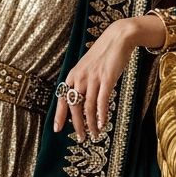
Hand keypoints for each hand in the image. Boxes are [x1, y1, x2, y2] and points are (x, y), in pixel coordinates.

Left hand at [52, 19, 137, 141]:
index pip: (62, 99)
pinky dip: (102, 114)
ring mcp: (93, 78)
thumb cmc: (103, 54)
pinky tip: (103, 124)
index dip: (59, 115)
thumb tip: (83, 103)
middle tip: (81, 138)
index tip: (58, 129)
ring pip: (88, 107)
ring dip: (91, 124)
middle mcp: (79, 77)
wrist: (117, 38)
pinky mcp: (106, 78)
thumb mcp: (87, 68)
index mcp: (72, 75)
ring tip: (94, 135)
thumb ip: (83, 83)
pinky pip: (102, 101)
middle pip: (74, 107)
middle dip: (77, 125)